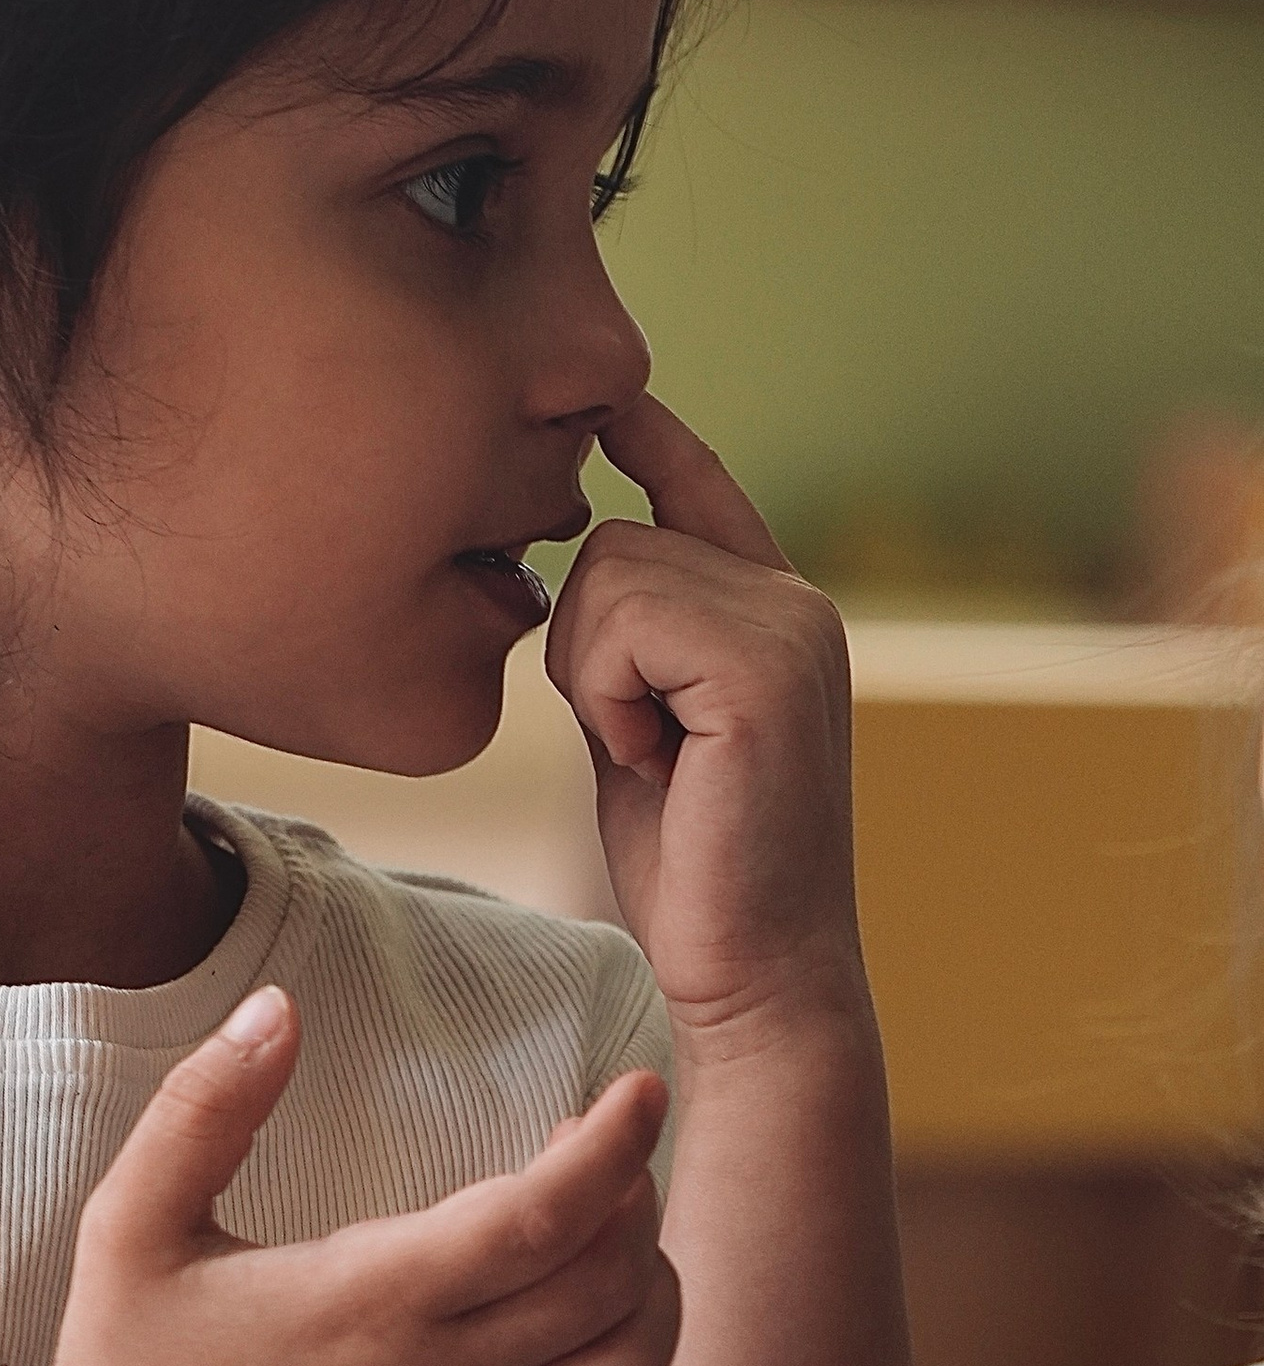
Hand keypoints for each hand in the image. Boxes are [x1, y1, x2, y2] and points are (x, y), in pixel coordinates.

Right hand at [23, 988, 678, 1365]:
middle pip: (609, 1285)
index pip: (540, 1218)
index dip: (611, 1146)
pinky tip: (601, 1345)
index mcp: (368, 1299)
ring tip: (608, 1239)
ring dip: (650, 1295)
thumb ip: (206, 1105)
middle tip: (590, 1148)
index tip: (640, 1087)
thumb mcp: (133, 1219)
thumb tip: (277, 1008)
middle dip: (631, 1197)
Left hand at [545, 396, 864, 1041]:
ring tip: (652, 754)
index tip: (605, 398)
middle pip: (610, 536)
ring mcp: (790, 626)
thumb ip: (626, 644)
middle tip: (637, 742)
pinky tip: (657, 761)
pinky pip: (621, 621)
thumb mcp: (641, 725)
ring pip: (607, 570)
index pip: (696, 486)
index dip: (646, 434)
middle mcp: (795, 599)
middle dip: (580, 643)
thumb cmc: (689, 863)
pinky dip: (606, 697)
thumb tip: (570, 561)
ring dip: (591, 676)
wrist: (752, 968)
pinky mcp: (765, 668)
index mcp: (770, 609)